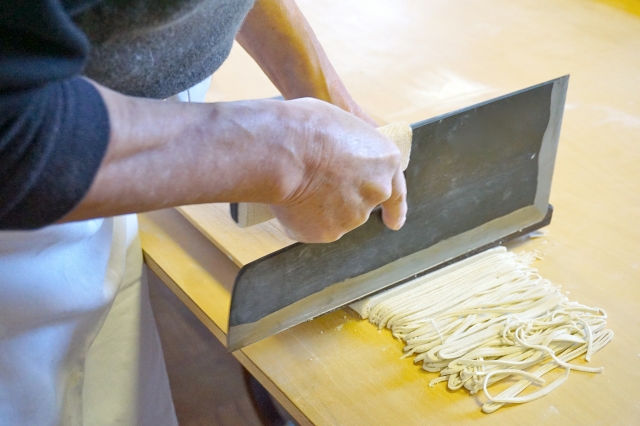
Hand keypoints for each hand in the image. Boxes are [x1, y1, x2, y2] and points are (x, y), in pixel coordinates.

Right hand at [271, 98, 406, 242]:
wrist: (284, 151)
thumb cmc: (307, 127)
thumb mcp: (342, 127)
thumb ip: (351, 153)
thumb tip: (340, 164)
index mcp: (386, 161)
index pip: (397, 192)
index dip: (395, 210)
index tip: (394, 223)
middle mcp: (376, 191)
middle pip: (361, 203)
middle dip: (342, 200)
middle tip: (313, 185)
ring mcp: (354, 215)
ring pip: (335, 217)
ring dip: (320, 208)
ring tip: (295, 185)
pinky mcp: (328, 232)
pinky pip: (314, 228)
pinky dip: (302, 219)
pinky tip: (289, 201)